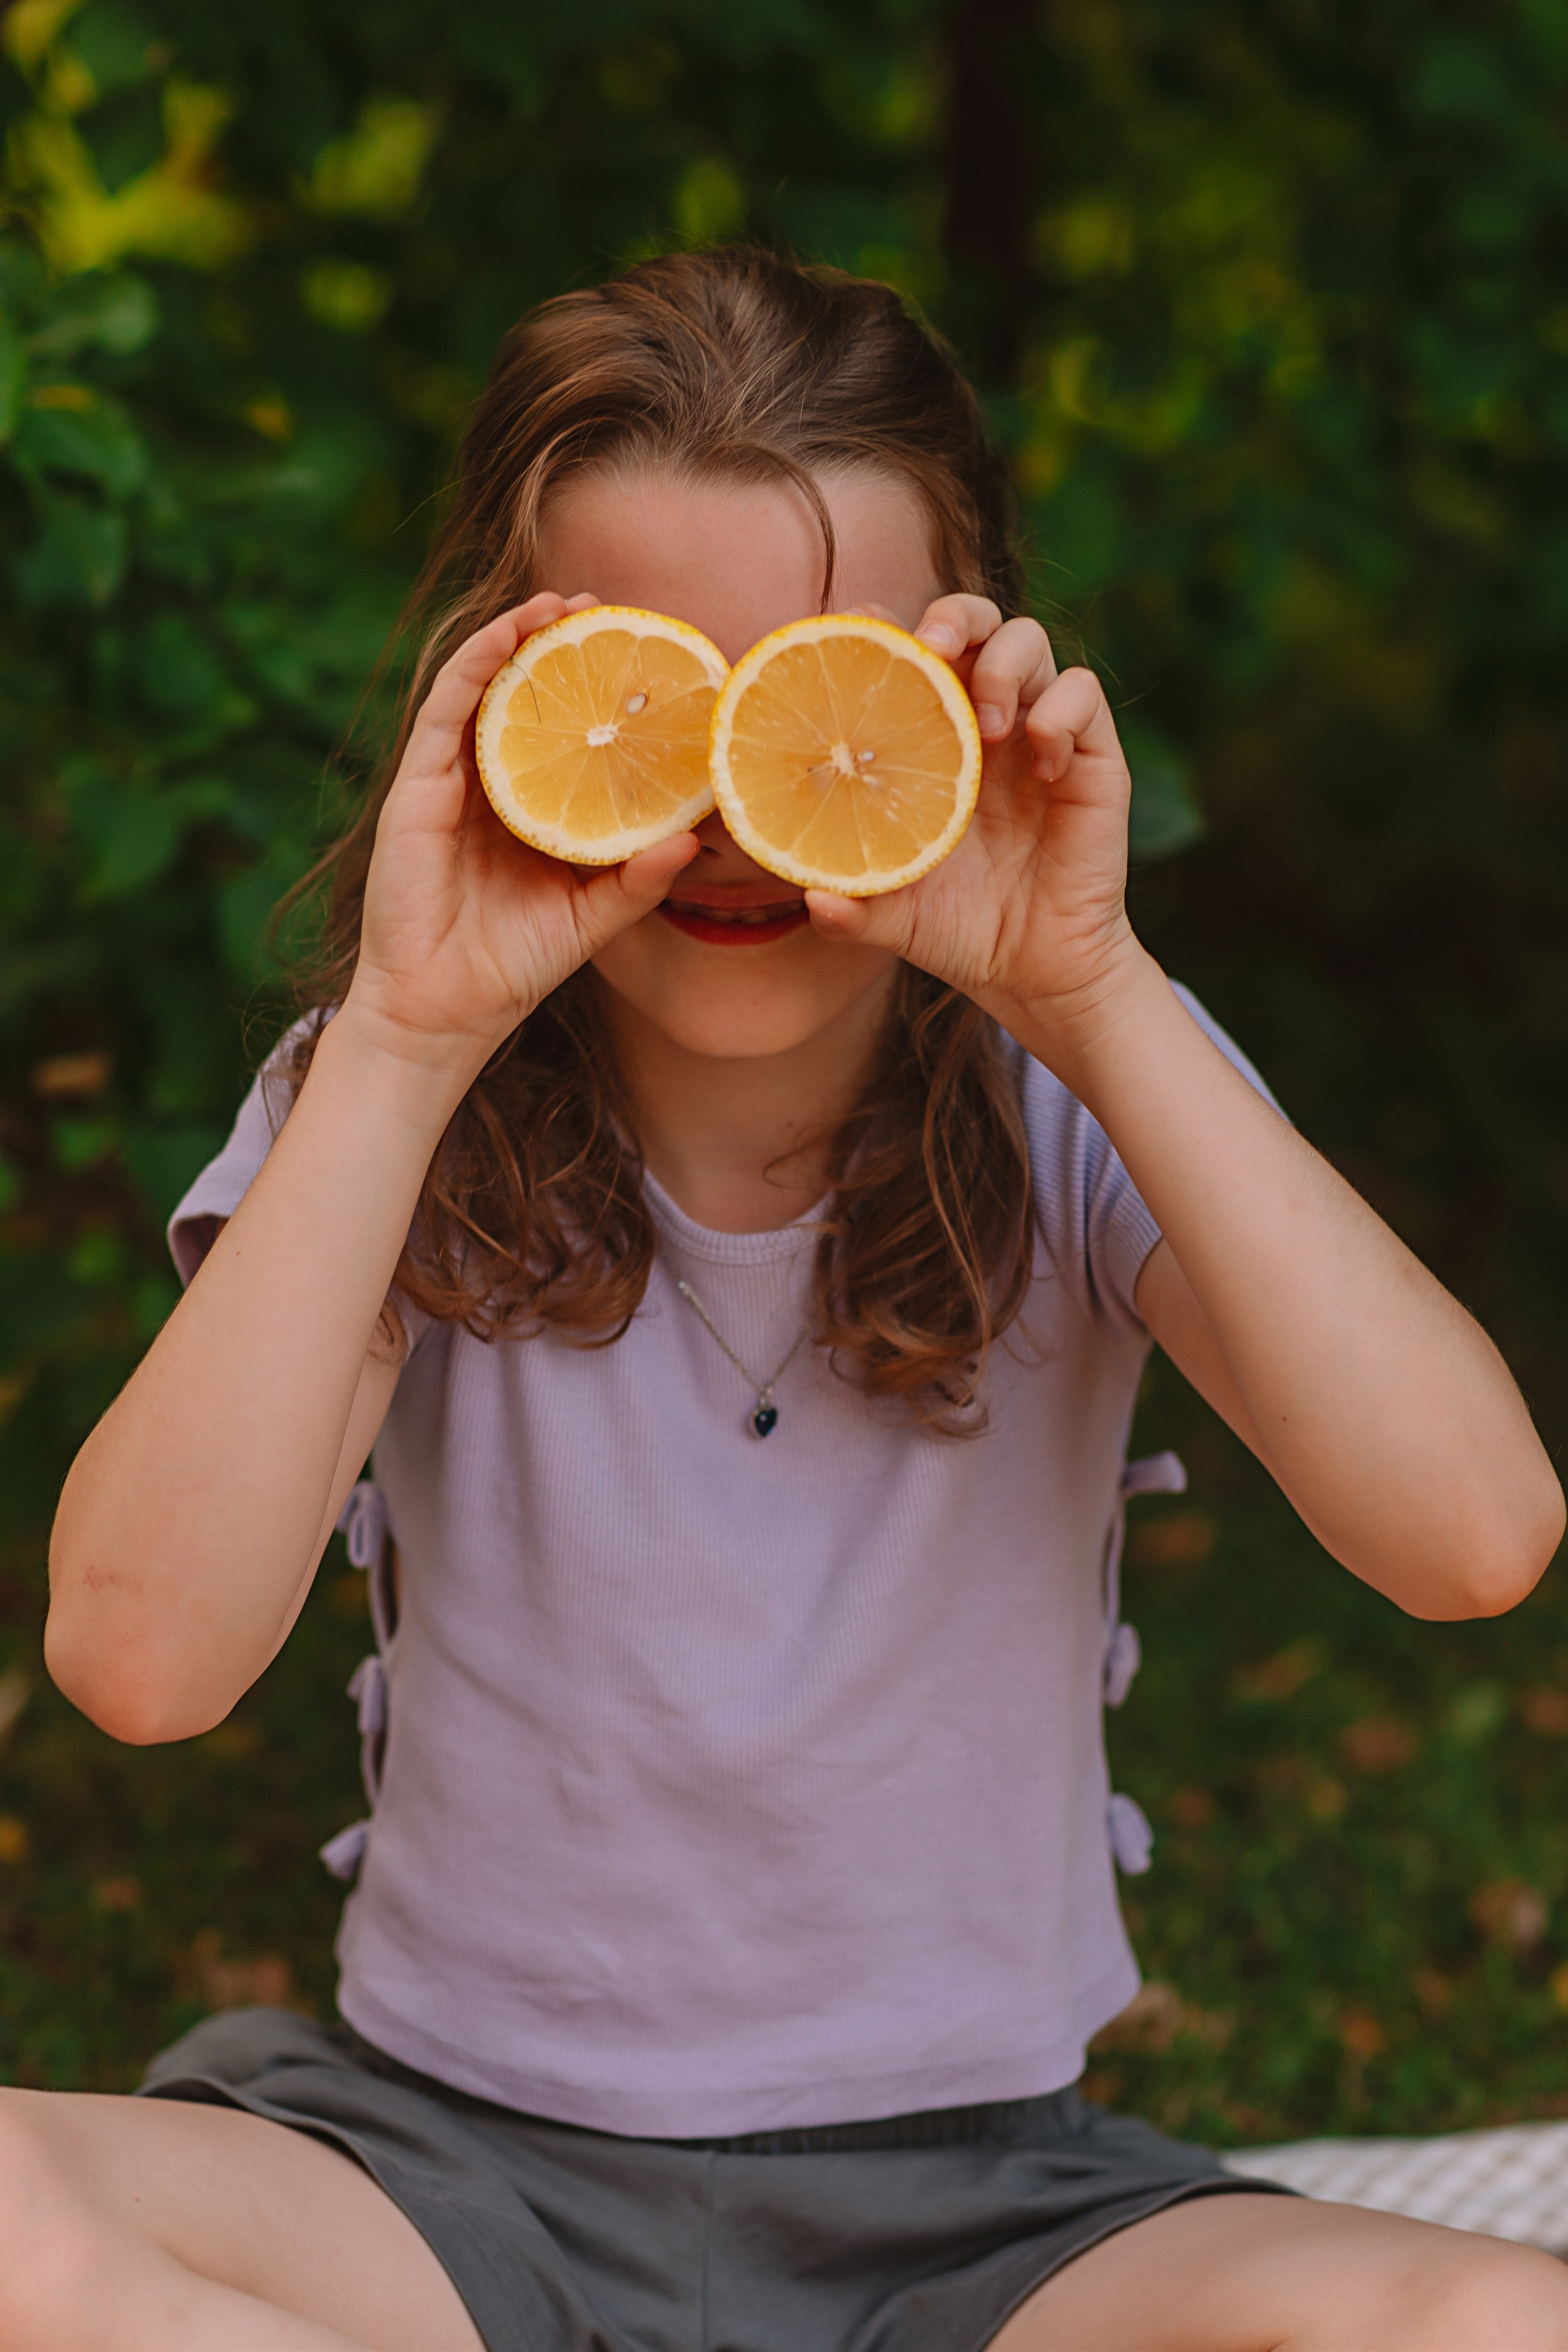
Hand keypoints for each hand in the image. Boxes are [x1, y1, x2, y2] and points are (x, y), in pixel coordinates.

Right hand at [342, 594, 698, 1085]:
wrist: (445, 1012)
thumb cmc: (514, 967)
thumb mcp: (593, 918)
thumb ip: (639, 880)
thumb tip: (696, 842)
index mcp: (527, 809)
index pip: (559, 731)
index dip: (592, 687)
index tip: (639, 653)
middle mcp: (486, 786)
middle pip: (519, 696)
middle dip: (555, 644)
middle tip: (603, 606)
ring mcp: (447, 782)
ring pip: (479, 687)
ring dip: (515, 636)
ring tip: (559, 604)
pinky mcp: (416, 787)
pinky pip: (445, 709)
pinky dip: (475, 664)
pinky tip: (508, 634)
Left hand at [807, 595, 1149, 1063]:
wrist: (1032, 970)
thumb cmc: (957, 928)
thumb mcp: (892, 917)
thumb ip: (849, 907)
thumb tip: (811, 898)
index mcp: (930, 738)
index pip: (910, 652)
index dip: (885, 629)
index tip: (855, 638)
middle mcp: (984, 721)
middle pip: (974, 621)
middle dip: (952, 617)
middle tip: (930, 652)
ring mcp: (1038, 733)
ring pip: (1030, 640)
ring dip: (1005, 666)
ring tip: (988, 730)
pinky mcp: (1092, 757)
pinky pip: (1084, 696)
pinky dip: (1061, 713)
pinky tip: (1042, 763)